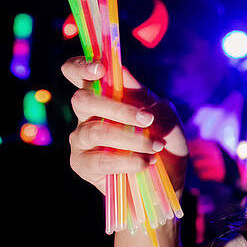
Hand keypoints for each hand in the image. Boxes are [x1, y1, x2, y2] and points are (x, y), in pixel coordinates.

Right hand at [62, 57, 187, 196]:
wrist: (168, 181)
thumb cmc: (164, 142)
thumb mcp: (163, 115)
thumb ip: (141, 94)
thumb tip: (121, 70)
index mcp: (103, 96)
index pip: (77, 73)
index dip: (82, 66)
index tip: (100, 67)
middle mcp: (87, 115)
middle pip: (82, 100)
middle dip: (117, 108)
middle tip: (147, 118)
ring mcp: (81, 139)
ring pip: (94, 130)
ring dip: (130, 137)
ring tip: (156, 146)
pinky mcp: (82, 164)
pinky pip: (99, 159)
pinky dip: (128, 159)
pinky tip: (146, 162)